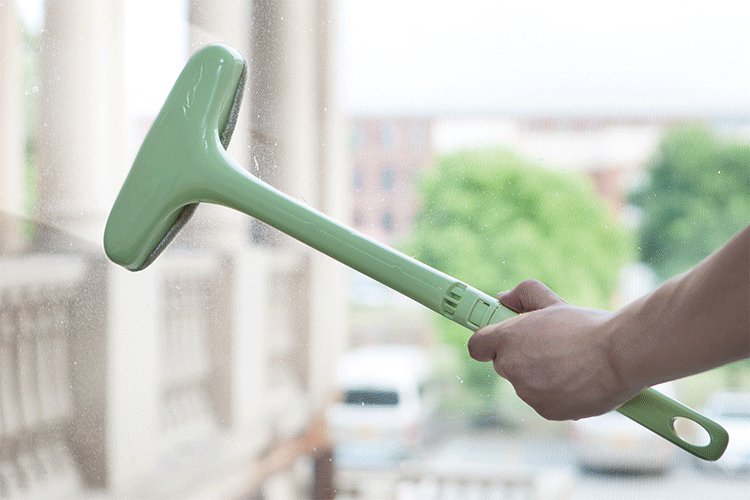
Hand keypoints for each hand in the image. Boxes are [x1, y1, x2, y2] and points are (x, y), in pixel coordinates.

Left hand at [467, 279, 642, 419]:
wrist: (619, 355)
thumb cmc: (585, 325)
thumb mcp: (551, 300)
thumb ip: (522, 295)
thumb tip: (503, 299)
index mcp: (507, 340)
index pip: (477, 346)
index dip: (487, 342)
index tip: (499, 338)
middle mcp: (511, 369)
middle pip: (504, 365)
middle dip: (521, 356)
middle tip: (549, 345)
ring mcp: (528, 393)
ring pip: (526, 384)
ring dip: (540, 375)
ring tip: (569, 361)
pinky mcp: (546, 411)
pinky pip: (544, 401)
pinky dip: (556, 393)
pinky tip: (577, 379)